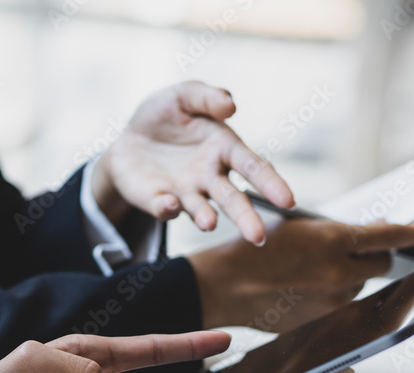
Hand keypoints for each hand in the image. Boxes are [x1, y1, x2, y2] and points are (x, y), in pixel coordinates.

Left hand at [91, 81, 293, 244]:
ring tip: (210, 223)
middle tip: (258, 237)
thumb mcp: (183, 95)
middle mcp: (209, 177)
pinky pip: (164, 208)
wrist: (127, 136)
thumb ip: (207, 97)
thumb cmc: (164, 114)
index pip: (253, 167)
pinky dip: (167, 208)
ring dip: (206, 218)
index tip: (287, 200)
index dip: (270, 183)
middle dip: (245, 217)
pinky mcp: (157, 200)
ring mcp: (184, 192)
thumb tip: (231, 106)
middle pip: (233, 199)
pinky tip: (170, 204)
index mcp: (224, 148)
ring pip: (202, 211)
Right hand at [187, 218, 413, 330]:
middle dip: (374, 257)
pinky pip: (342, 307)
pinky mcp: (322, 321)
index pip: (390, 236)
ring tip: (316, 272)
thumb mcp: (296, 226)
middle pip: (382, 265)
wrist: (223, 286)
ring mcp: (332, 302)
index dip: (409, 232)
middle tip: (360, 251)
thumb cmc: (251, 251)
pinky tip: (308, 288)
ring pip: (361, 287)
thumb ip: (338, 231)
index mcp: (331, 240)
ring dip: (350, 278)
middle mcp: (338, 273)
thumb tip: (371, 232)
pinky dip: (333, 297)